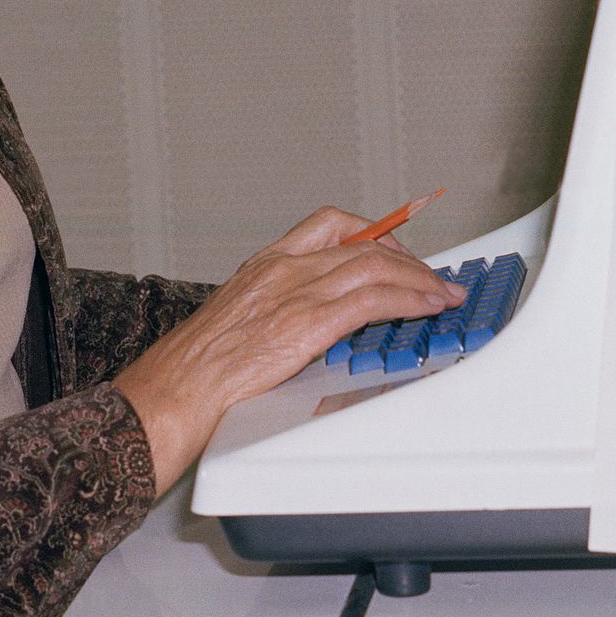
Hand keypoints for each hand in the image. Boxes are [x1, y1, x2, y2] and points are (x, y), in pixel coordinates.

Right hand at [112, 207, 464, 495]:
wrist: (172, 392)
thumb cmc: (196, 372)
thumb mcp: (239, 322)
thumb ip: (278, 313)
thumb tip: (316, 327)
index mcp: (264, 264)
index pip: (331, 224)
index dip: (375, 232)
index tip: (398, 250)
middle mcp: (282, 268)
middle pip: (364, 243)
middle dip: (409, 258)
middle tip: (432, 277)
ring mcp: (294, 292)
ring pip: (377, 265)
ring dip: (420, 278)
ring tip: (442, 294)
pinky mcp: (306, 323)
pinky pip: (373, 299)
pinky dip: (410, 299)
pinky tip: (427, 307)